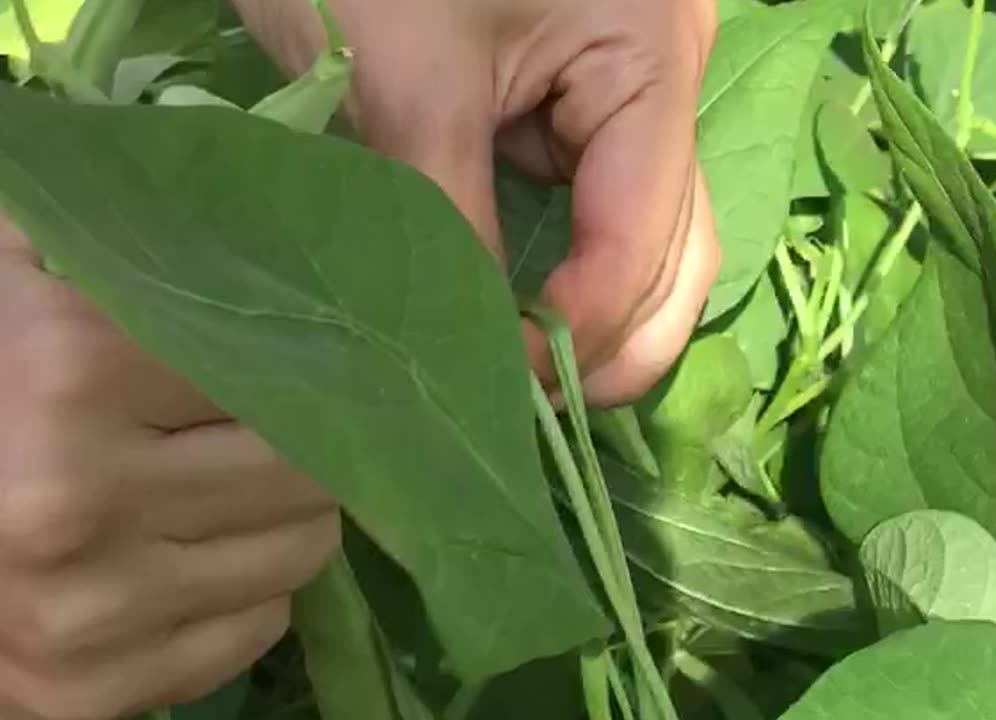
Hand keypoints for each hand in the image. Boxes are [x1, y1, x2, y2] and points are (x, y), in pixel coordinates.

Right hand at [0, 219, 339, 719]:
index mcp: (69, 371)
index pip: (280, 362)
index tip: (307, 357)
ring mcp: (89, 610)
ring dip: (290, 518)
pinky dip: (247, 593)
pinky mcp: (92, 693)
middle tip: (277, 428)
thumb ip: (113, 236)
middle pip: (308, 465)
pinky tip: (192, 559)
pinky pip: (256, 629)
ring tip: (235, 490)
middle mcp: (80, 498)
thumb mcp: (23, 285)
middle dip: (308, 444)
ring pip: (301, 553)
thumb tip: (244, 193)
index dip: (302, 360)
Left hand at [234, 0, 720, 405]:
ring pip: (646, 239)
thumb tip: (471, 352)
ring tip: (529, 382)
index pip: (645, 232)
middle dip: (616, 339)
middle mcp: (664, 82)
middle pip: (678, 249)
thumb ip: (447, 218)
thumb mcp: (407, 79)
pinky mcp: (577, 102)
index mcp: (651, 56)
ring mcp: (626, 95)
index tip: (505, 392)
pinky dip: (561, 270)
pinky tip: (518, 316)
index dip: (583, 326)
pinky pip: (591, 208)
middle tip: (534, 412)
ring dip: (596, 316)